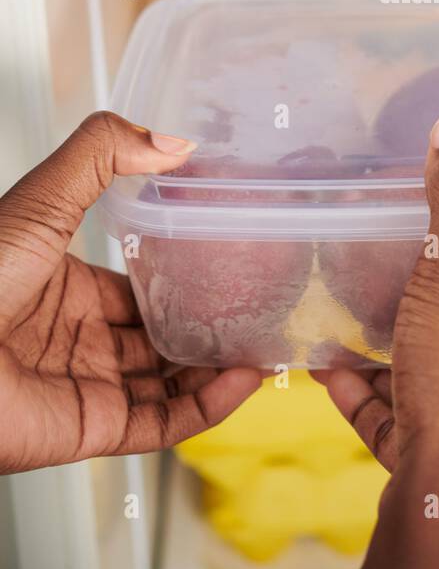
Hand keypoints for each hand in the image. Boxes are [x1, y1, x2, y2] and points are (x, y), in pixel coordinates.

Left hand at [0, 113, 260, 474]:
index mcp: (62, 287)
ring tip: (266, 347)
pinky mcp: (92, 428)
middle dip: (209, 327)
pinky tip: (242, 380)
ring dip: (219, 368)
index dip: (182, 280)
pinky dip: (208, 406)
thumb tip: (174, 141)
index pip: (136, 288)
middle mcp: (76, 339)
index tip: (228, 265)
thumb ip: (103, 155)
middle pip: (159, 338)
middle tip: (259, 311)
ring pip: (171, 382)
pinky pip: (162, 422)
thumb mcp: (42, 197)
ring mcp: (86, 386)